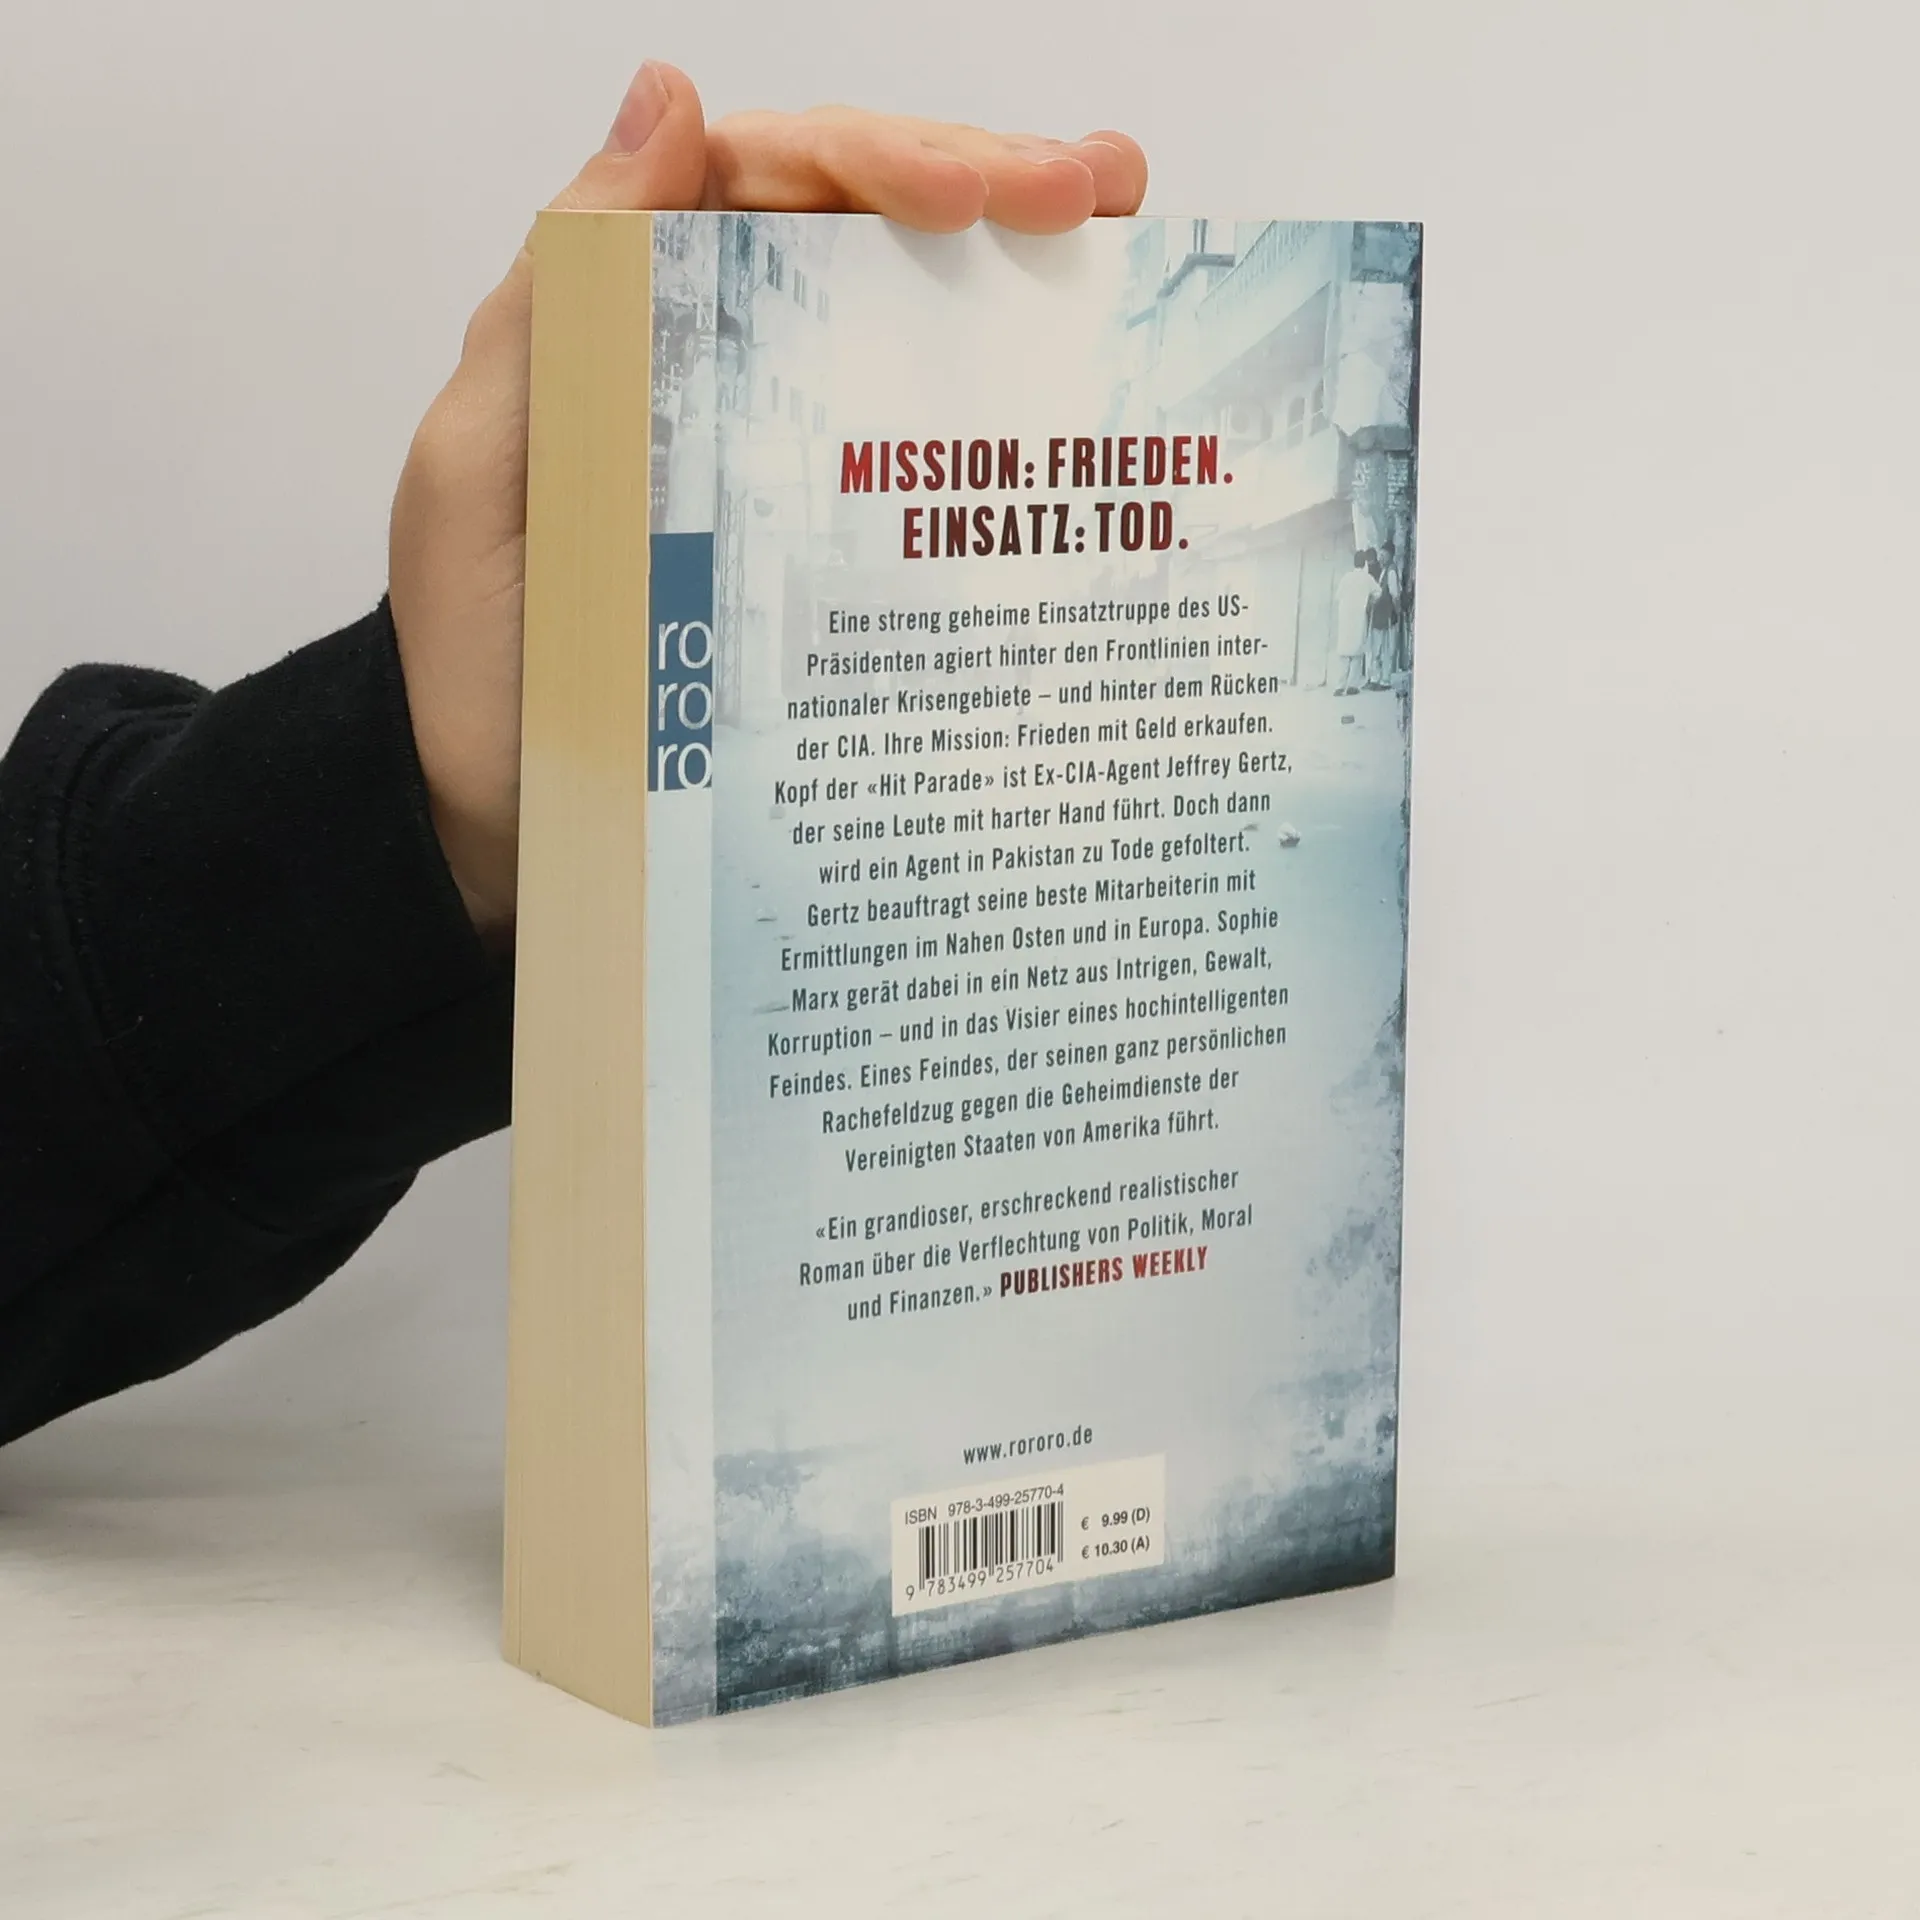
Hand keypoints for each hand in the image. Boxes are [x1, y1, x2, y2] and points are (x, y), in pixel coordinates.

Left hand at [388, 63, 1148, 935]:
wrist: (508, 820)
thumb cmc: (477, 654)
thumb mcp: (482, 462)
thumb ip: (560, 292)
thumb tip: (670, 95)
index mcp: (631, 314)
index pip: (769, 179)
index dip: (879, 161)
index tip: (975, 200)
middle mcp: (717, 357)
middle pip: (858, 225)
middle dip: (980, 186)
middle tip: (1096, 193)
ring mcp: (781, 446)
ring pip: (904, 314)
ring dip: (1014, 262)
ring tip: (1120, 228)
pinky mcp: (824, 545)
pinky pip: (916, 448)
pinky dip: (999, 399)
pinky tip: (1078, 375)